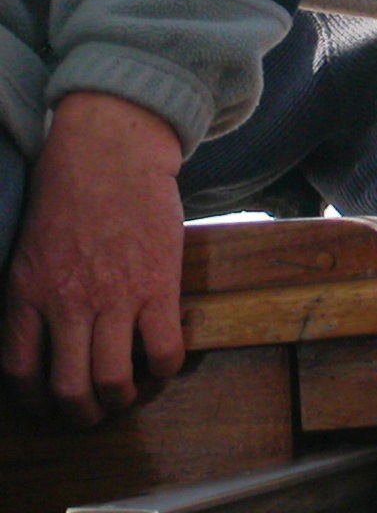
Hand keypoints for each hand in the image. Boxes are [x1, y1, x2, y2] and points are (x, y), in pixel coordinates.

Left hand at [1, 92, 185, 425]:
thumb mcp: (30, 249)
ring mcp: (114, 297)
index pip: (19, 373)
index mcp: (27, 294)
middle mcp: (66, 303)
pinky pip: (164, 350)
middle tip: (94, 413)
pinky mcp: (158, 287)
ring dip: (123, 398)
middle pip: (69, 389)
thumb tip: (44, 338)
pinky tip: (165, 360)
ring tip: (131, 393)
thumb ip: (34, 295)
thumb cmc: (71, 193)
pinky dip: (165, 368)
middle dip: (83, 414)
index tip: (49, 405)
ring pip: (114, 380)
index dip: (35, 402)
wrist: (112, 153)